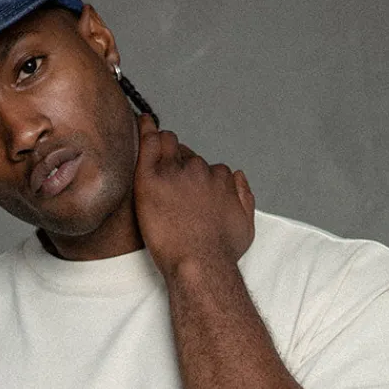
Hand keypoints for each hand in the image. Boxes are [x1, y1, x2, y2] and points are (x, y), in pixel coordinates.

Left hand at [133, 113, 254, 277]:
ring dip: (162, 148)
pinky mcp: (151, 180)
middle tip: (167, 182)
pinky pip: (147, 145)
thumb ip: (245, 197)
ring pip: (167, 145)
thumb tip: (238, 177)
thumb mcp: (247, 226)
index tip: (187, 189)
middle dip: (179, 165)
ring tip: (152, 154)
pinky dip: (145, 132)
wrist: (200, 264)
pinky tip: (141, 123)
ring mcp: (175, 173)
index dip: (196, 178)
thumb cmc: (221, 252)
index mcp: (221, 179)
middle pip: (186, 156)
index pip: (207, 168)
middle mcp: (200, 171)